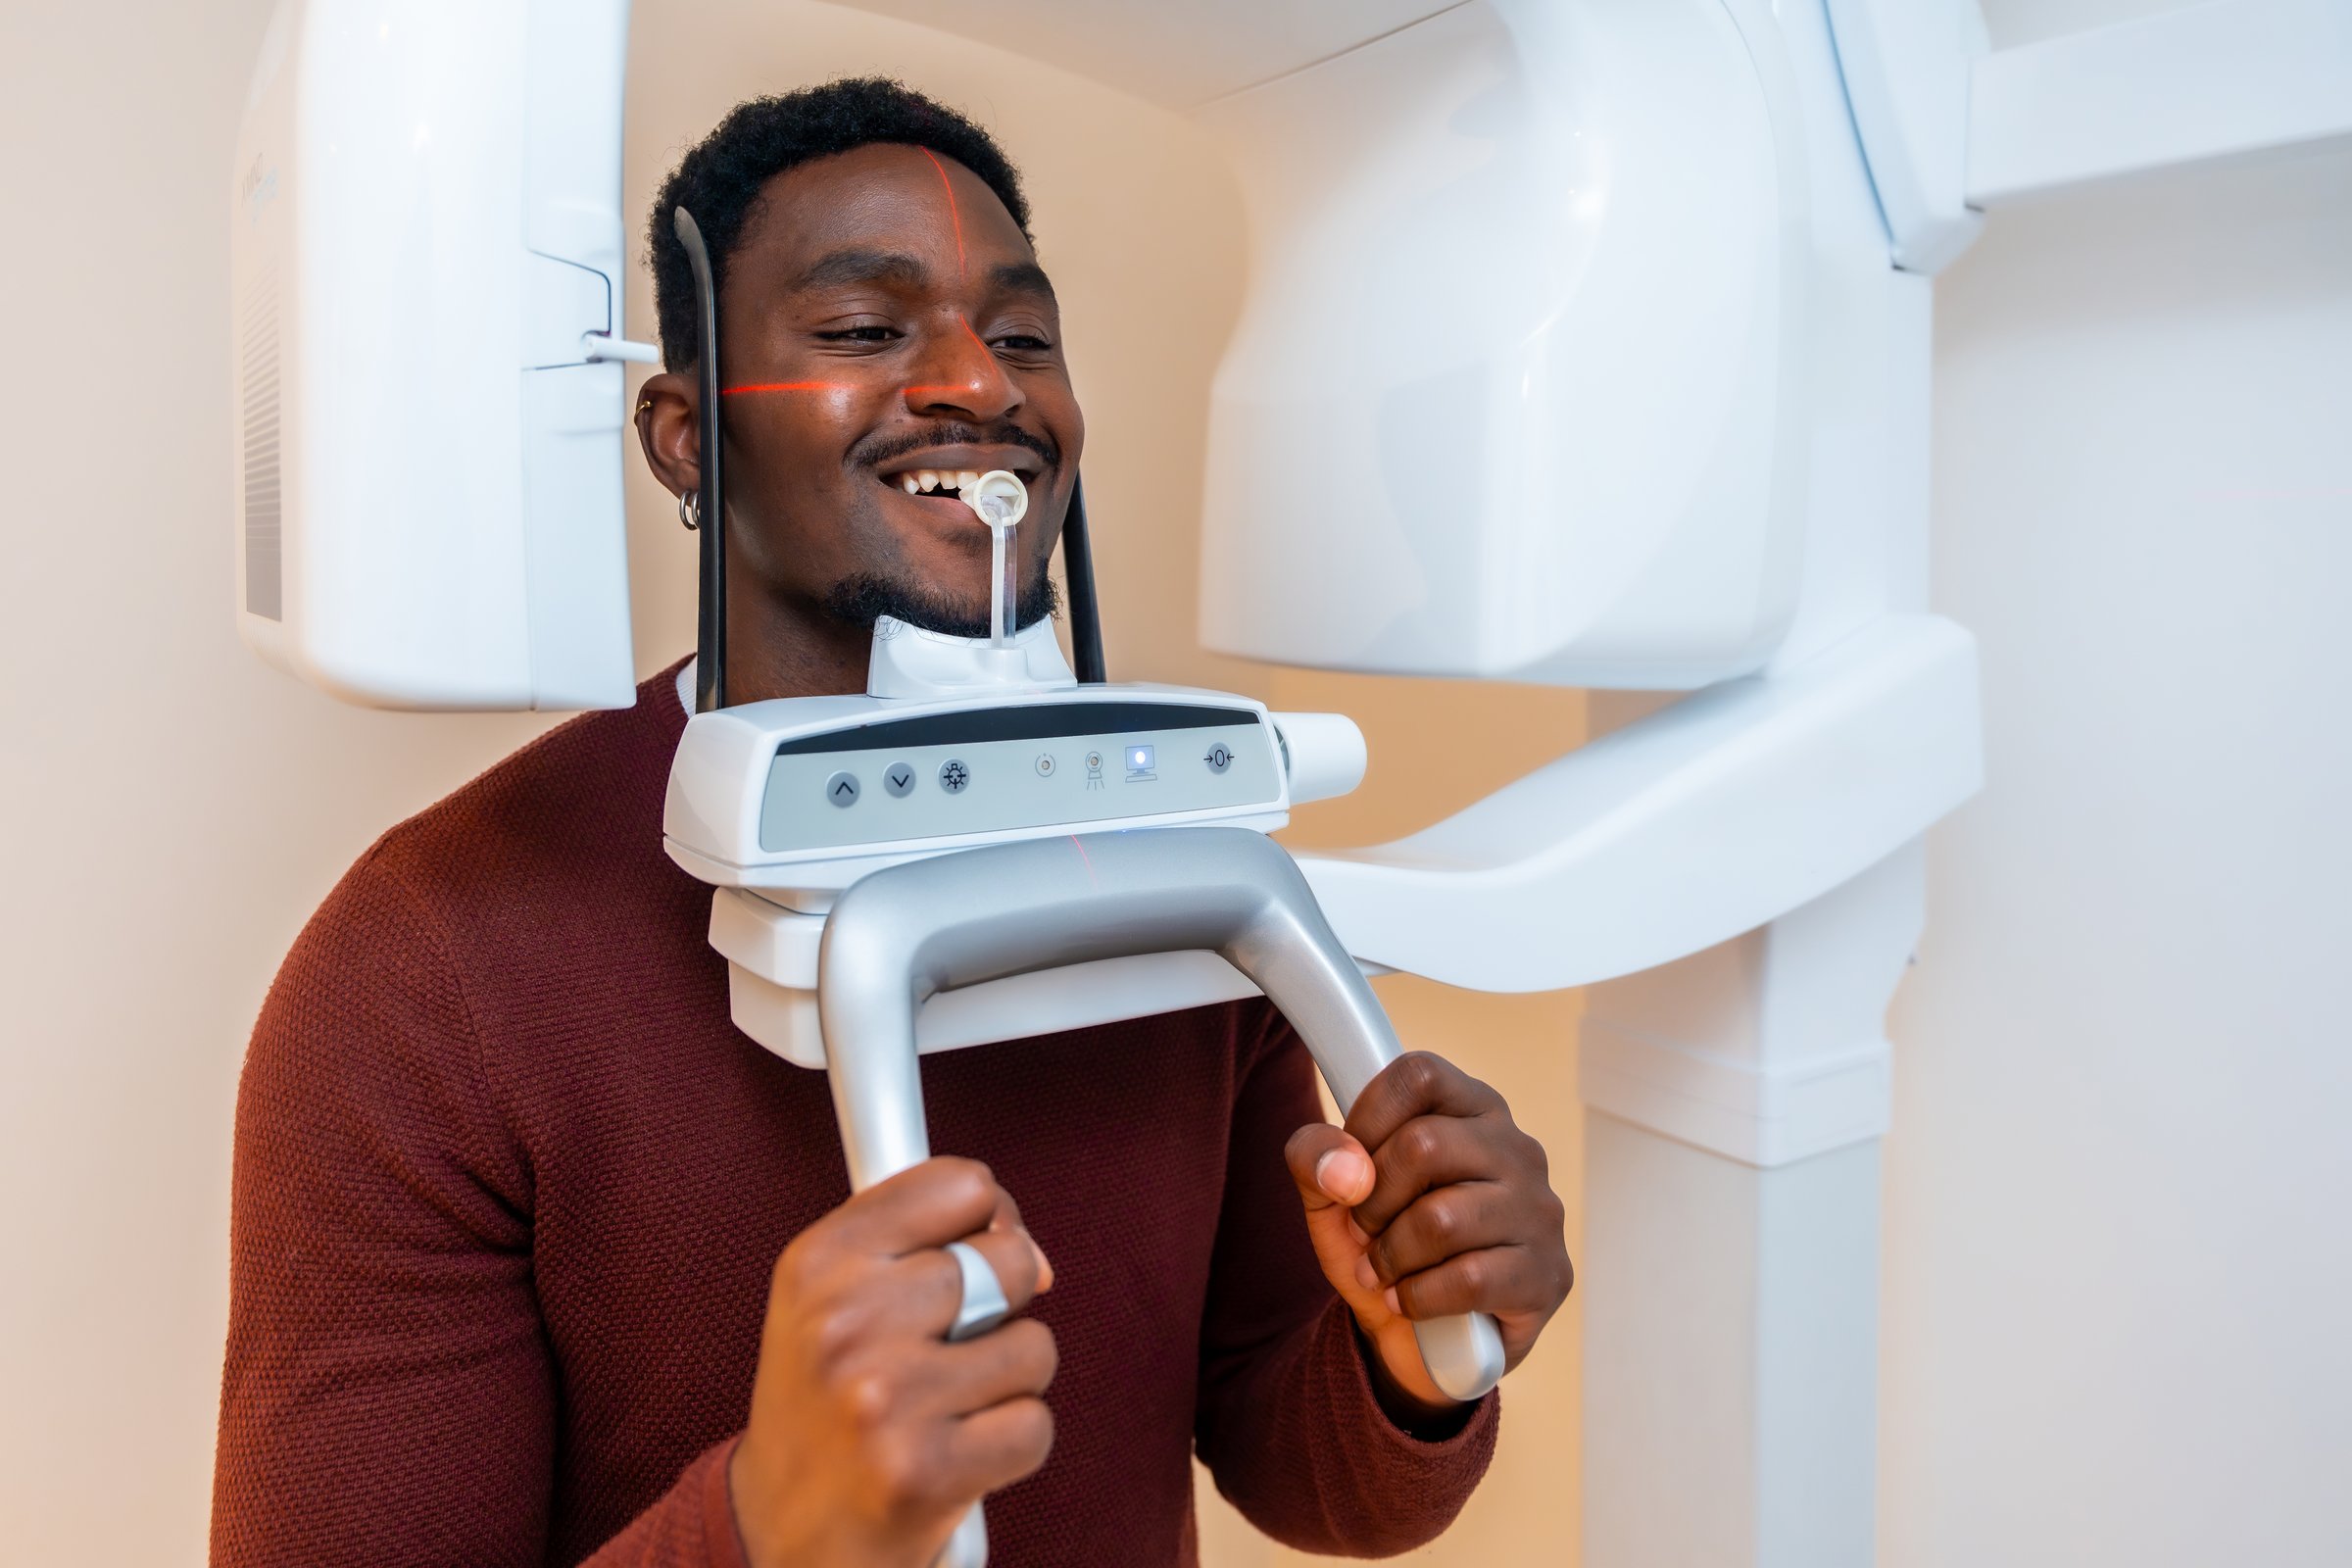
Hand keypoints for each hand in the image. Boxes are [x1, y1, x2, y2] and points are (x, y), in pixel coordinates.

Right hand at [730, 1157, 1055, 1567]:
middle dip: (1001, 1307)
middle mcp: (845, 1320)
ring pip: (1033, 1347)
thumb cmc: (824, 1404)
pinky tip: (959, 1453)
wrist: (774, 1534)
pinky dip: (1012, 1445)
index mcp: (820, 1260)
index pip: (964, 1184)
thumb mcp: (832, 1296)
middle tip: (946, 1351)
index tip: (974, 1258)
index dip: (988, 1220)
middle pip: (1011, 1260)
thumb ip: (922, 1241)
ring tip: (946, 1407)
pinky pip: (1034, 1425)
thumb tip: (1034, 1255)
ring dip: (1008, 1382)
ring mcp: (884, 1397)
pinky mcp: (923, 1471)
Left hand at [1285, 1052, 1571, 1419]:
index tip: (1353, 1164)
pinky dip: (1418, 1298)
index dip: (1368, 1118)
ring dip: (1391, 1256)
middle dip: (1373, 1200)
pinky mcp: (1548, 1275)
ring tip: (1383, 1271)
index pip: (1420, 1075)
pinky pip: (1468, 1280)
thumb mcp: (1330, 1197)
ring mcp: (1540, 1211)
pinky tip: (1409, 1301)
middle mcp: (1518, 1149)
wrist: (1418, 1340)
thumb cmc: (1383, 1245)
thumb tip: (1346, 1169)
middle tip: (1367, 1230)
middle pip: (1425, 1145)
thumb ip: (1316, 1158)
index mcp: (1473, 1108)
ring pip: (1442, 1219)